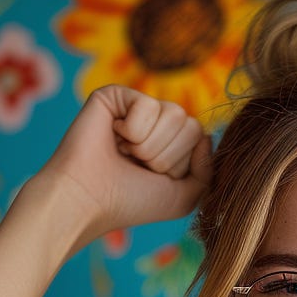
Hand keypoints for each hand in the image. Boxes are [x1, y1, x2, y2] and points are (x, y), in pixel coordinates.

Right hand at [37, 85, 212, 244]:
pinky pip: (148, 105)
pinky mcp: (117, 94)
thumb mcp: (182, 197)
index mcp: (172, 143)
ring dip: (150, 146)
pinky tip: (113, 138)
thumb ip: (206, 172)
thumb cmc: (132, 202)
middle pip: (191, 125)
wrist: (89, 200)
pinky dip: (133, 131)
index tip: (153, 177)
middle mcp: (157, 122)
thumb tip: (206, 136)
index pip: (200, 138)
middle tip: (137, 165)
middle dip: (166, 156)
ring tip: (125, 153)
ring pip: (175, 114)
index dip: (180, 165)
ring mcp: (137, 106)